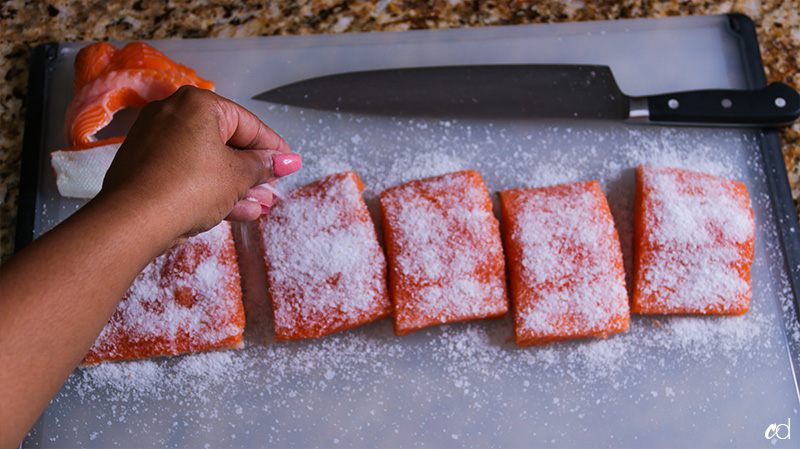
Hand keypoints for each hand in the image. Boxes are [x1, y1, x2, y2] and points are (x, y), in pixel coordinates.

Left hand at [101, 86, 298, 245]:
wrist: (133, 221)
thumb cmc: (186, 188)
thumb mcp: (238, 177)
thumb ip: (264, 166)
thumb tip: (285, 161)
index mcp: (198, 104)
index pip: (248, 123)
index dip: (272, 148)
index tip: (287, 163)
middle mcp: (173, 113)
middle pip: (226, 142)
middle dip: (253, 171)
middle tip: (272, 188)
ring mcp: (156, 140)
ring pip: (207, 161)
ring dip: (236, 185)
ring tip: (259, 206)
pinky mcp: (146, 166)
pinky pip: (188, 172)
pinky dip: (211, 188)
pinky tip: (236, 210)